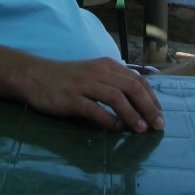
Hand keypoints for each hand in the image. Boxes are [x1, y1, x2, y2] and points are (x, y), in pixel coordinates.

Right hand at [22, 57, 163, 132]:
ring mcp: (84, 84)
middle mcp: (98, 71)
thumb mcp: (93, 73)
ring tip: (141, 129)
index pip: (137, 80)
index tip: (160, 114)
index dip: (152, 98)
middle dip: (148, 107)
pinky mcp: (71, 98)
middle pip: (131, 87)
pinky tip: (115, 128)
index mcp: (106, 65)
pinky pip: (94, 109)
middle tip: (158, 125)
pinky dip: (108, 119)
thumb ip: (113, 82)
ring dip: (132, 114)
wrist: (35, 76)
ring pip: (116, 97)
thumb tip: (139, 100)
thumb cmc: (67, 78)